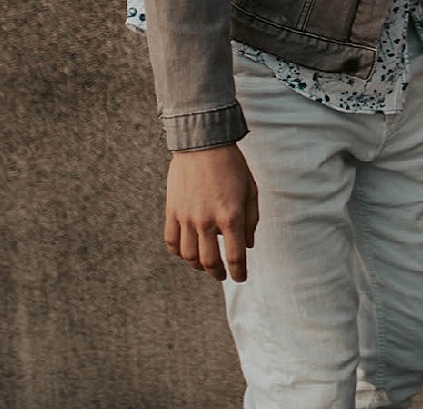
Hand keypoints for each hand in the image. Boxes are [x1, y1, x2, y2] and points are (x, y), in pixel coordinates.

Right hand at [165, 143, 258, 282]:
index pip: (235, 256)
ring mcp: (186, 217)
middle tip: (222, 275)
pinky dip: (178, 252)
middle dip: (217, 273)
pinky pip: (171, 241)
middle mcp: (207, 221)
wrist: (203, 144)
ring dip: (197, 266)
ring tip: (205, 266)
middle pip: (209, 261)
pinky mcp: (172, 211)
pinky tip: (187, 252)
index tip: (240, 278)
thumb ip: (251, 220)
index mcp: (231, 216)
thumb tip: (248, 245)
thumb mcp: (250, 190)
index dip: (238, 272)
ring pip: (188, 256)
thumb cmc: (232, 165)